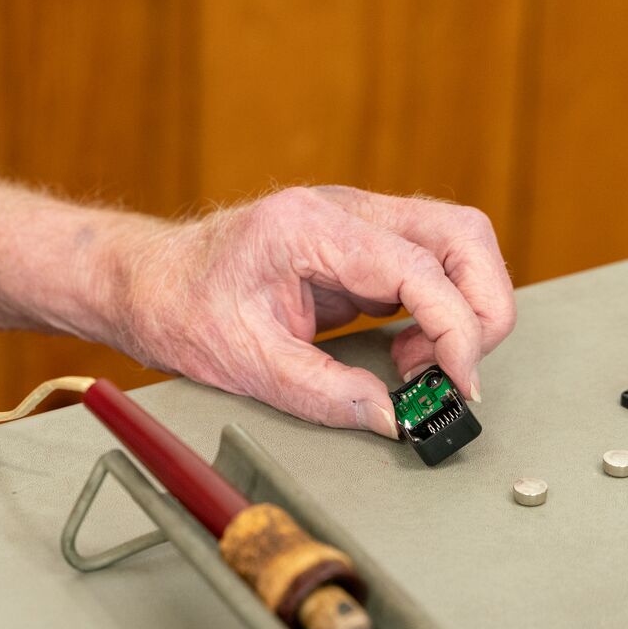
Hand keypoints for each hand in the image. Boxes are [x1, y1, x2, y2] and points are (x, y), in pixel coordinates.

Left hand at [116, 187, 515, 436]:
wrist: (146, 281)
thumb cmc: (179, 308)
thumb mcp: (242, 363)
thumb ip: (321, 393)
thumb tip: (390, 419)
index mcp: (309, 226)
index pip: (418, 266)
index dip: (455, 329)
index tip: (458, 384)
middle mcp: (343, 209)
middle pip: (462, 234)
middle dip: (481, 308)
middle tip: (456, 374)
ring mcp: (356, 221)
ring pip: (457, 243)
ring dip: (463, 308)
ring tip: (420, 368)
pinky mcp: (360, 245)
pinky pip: (428, 266)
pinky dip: (438, 312)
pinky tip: (406, 354)